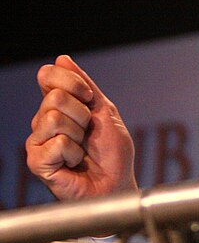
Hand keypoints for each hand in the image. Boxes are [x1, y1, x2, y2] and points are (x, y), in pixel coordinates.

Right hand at [26, 55, 136, 200]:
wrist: (116, 183)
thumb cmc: (113, 153)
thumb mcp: (104, 111)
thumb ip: (85, 85)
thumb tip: (62, 59)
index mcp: (59, 106)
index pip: (48, 75)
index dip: (72, 81)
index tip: (89, 98)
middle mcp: (43, 120)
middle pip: (54, 97)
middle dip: (82, 114)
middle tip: (88, 133)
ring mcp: (38, 141)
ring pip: (52, 118)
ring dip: (78, 133)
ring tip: (81, 149)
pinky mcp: (36, 162)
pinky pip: (55, 143)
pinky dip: (72, 153)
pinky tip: (73, 163)